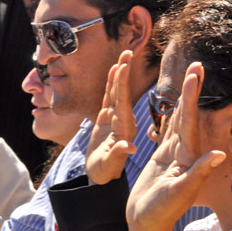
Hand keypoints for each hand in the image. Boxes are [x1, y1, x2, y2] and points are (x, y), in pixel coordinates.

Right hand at [85, 50, 136, 184]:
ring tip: (123, 56)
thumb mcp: (111, 166)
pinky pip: (110, 98)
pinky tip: (113, 71)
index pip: (123, 101)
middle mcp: (122, 121)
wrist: (101, 178)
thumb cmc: (105, 173)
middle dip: (124, 72)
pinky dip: (111, 84)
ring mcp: (115, 119)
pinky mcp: (107, 120)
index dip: (122, 84)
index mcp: (124, 129)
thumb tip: (130, 146)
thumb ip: (120, 154)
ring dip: (119, 74)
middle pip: (123, 92)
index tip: (123, 66)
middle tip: (127, 52)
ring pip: (117, 92)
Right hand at [126, 63, 225, 230]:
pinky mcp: (165, 158)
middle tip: (197, 65)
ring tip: (189, 78)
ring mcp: (175, 154)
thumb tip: (219, 155)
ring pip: (179, 119)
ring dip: (184, 98)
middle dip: (192, 90)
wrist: (147, 223)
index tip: (194, 74)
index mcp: (188, 156)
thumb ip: (198, 172)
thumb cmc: (162, 211)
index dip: (192, 96)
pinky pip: (169, 131)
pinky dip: (172, 116)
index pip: (190, 120)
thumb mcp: (181, 192)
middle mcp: (185, 152)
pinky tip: (175, 106)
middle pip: (188, 114)